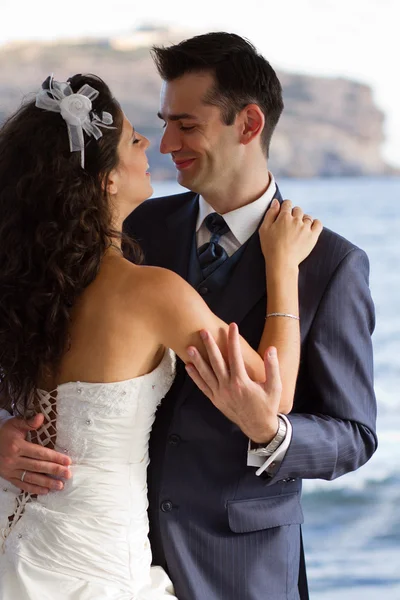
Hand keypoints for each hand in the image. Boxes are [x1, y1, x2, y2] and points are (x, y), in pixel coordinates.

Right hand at [0, 414, 71, 494]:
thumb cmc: (4, 432)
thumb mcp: (15, 424)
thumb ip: (29, 422)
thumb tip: (41, 417)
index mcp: (17, 446)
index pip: (39, 453)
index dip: (54, 457)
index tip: (68, 461)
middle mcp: (13, 460)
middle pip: (37, 467)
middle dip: (54, 471)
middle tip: (68, 474)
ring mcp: (10, 470)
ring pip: (31, 478)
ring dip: (46, 482)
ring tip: (60, 485)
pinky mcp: (7, 477)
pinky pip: (21, 485)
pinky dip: (33, 489)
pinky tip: (45, 491)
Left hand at [185, 323, 281, 443]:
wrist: (258, 427)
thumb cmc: (267, 406)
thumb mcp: (275, 387)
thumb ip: (272, 367)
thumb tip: (271, 349)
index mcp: (241, 382)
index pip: (235, 356)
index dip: (233, 340)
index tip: (232, 326)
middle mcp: (227, 387)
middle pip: (216, 362)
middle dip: (210, 346)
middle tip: (203, 331)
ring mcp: (219, 394)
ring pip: (206, 374)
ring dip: (197, 360)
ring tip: (189, 347)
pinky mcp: (215, 400)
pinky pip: (203, 387)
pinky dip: (195, 377)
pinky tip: (188, 367)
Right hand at [259, 199, 322, 271]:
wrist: (282, 262)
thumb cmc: (270, 247)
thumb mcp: (264, 229)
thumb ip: (270, 213)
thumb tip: (276, 201)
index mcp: (284, 217)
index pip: (287, 203)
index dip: (285, 207)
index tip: (283, 214)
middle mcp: (296, 220)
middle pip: (298, 209)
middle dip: (294, 214)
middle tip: (289, 224)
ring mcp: (305, 228)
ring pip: (307, 217)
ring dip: (303, 220)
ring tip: (298, 228)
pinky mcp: (313, 236)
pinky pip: (318, 224)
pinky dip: (315, 224)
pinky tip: (310, 228)